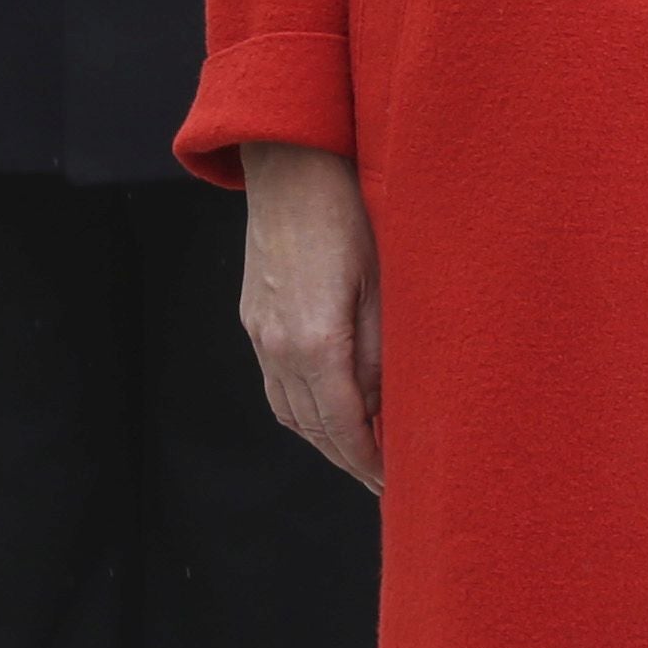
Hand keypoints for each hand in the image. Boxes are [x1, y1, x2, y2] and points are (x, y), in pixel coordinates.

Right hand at [241, 142, 388, 492]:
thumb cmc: (348, 213)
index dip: (369, 463)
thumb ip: (381, 354)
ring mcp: (259, 332)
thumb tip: (383, 409)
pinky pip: (275, 382)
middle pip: (313, 428)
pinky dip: (302, 407)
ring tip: (360, 450)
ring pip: (289, 410)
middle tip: (383, 479)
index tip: (394, 484)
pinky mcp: (253, 315)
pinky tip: (328, 404)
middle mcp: (278, 346)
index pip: (344, 428)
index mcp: (314, 343)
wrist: (290, 162)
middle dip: (348, 459)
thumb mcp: (383, 284)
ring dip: (323, 437)